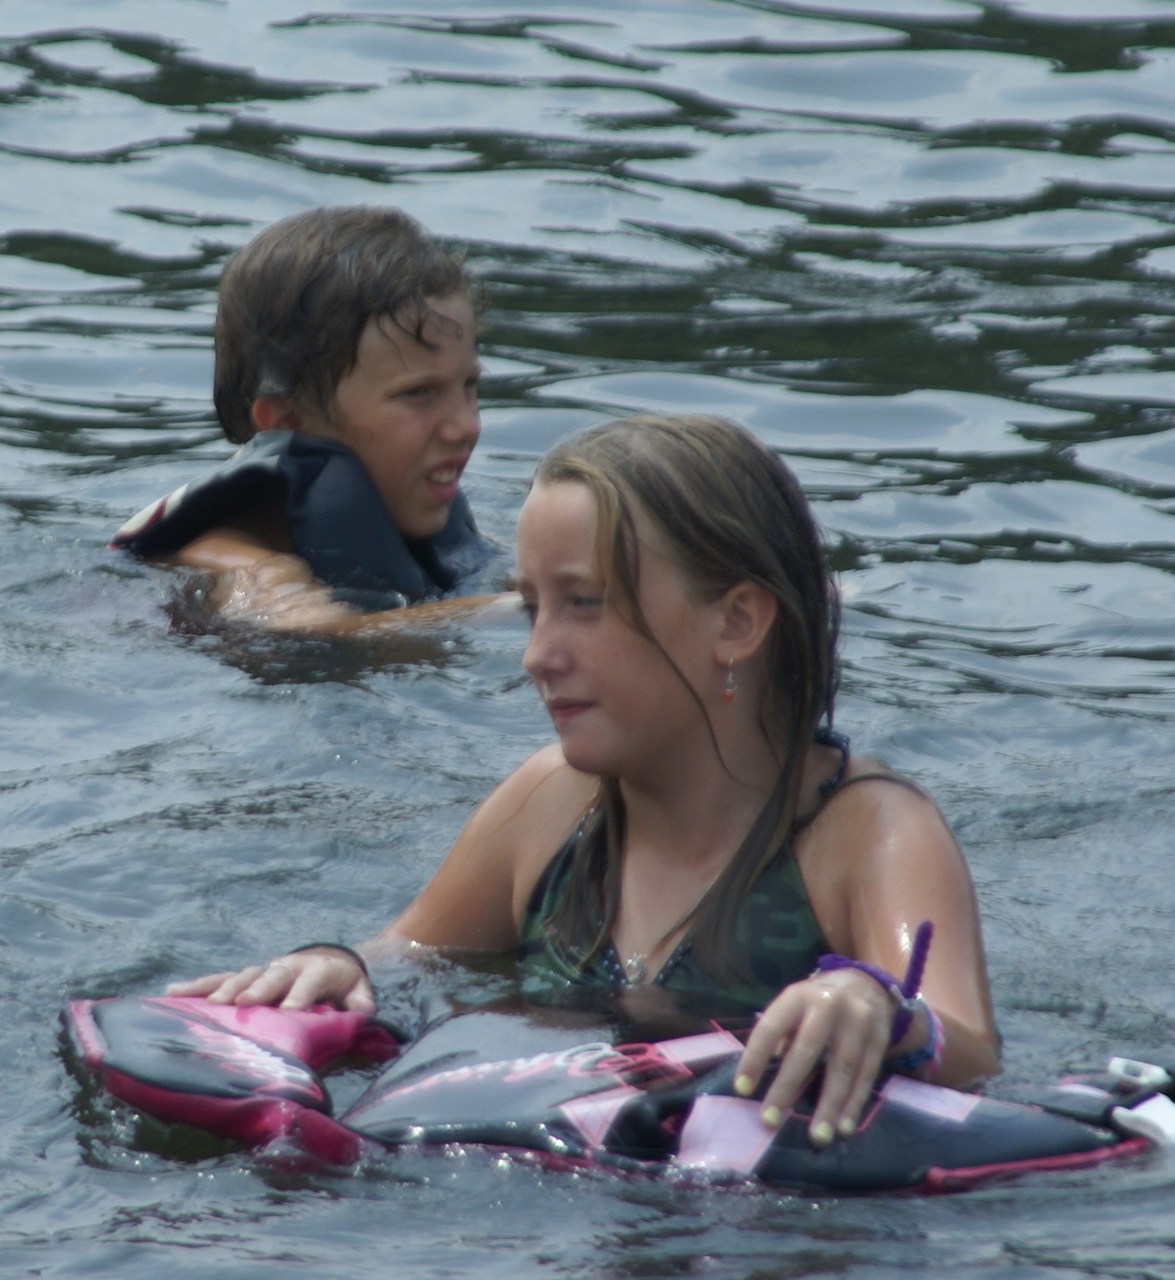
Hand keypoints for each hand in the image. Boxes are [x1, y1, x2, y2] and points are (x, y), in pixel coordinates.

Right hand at [165, 946, 374, 1013]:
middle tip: (245, 1002)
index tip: (289, 1010)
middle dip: (260, 988)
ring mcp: (264, 971)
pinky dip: (198, 986)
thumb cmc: (343, 989)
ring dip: (225, 987)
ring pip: (243, 975)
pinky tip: (172, 993)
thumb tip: (362, 1020)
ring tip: (209, 1003)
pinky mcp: (245, 978)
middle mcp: (289, 966)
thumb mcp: (359, 996)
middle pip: (274, 975)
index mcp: (320, 971)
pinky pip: (220, 979)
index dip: (301, 993)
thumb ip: (360, 1008)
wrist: (332, 963)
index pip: (311, 979)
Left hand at [733, 968, 891, 1146]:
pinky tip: (843, 1127)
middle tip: (769, 1121)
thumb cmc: (816, 1005)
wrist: (866, 984)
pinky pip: (866, 1076)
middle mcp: (829, 1004)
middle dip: (786, 1087)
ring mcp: (858, 1021)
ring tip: (817, 1137)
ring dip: (829, 1106)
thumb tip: (758, 1076)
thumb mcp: (794, 1007)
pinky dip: (854, 1104)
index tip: (741, 1090)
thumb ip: (778, 1036)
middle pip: (806, 1049)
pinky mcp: (880, 1039)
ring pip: (842, 1068)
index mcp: (798, 995)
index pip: (771, 1027)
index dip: (755, 1058)